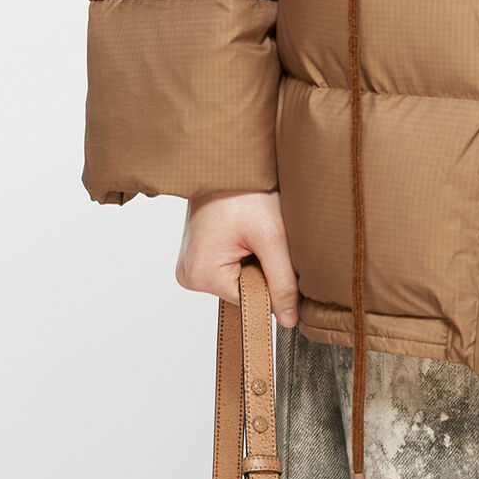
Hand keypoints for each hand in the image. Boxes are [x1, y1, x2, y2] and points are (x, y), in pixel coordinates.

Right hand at [177, 189, 300, 325]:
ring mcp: (191, 264)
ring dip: (254, 260)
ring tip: (252, 230)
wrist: (228, 158)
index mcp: (201, 275)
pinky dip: (246, 253)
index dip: (271, 281)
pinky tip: (245, 232)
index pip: (250, 301)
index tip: (274, 253)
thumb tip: (289, 320)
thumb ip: (282, 283)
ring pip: (239, 279)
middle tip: (262, 236)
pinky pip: (230, 267)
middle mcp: (189, 274)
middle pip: (243, 291)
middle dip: (262, 268)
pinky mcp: (199, 254)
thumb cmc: (246, 190)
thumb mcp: (273, 238)